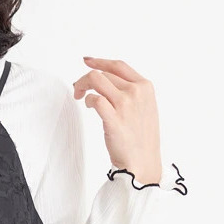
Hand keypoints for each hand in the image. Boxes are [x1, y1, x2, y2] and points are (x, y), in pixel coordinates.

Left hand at [73, 56, 162, 183]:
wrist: (142, 162)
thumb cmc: (141, 139)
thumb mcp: (145, 108)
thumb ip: (132, 92)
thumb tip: (109, 81)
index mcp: (145, 87)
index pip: (118, 66)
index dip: (100, 61)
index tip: (87, 61)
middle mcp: (136, 92)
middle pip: (104, 73)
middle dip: (86, 78)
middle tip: (78, 90)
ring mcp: (126, 105)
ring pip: (96, 80)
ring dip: (83, 86)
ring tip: (80, 96)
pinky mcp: (114, 119)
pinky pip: (94, 99)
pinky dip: (87, 100)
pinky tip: (88, 106)